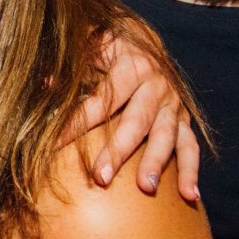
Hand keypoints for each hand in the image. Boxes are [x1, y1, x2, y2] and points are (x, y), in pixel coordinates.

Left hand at [62, 34, 200, 200]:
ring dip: (156, 162)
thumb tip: (46, 84)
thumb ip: (68, 66)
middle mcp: (157, 85)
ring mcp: (173, 104)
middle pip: (135, 122)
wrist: (144, 42)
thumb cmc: (106, 49)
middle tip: (101, 177)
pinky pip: (190, 146)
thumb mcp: (87, 47)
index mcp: (132, 66)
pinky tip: (190, 196)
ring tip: (146, 187)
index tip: (54, 144)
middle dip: (118, 151)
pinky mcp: (184, 120)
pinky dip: (192, 171)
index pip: (101, 101)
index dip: (77, 122)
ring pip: (166, 136)